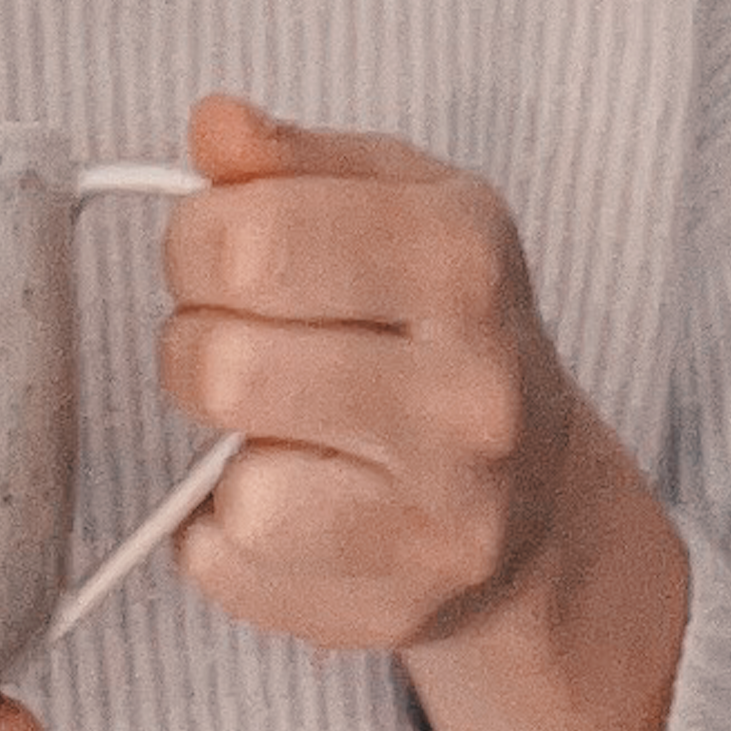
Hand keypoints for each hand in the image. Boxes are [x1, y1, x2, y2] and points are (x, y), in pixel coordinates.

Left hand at [158, 95, 581, 652]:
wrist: (536, 504)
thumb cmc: (433, 329)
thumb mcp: (391, 205)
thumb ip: (288, 161)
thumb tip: (215, 124)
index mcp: (460, 256)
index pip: (248, 239)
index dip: (195, 246)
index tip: (221, 259)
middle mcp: (470, 390)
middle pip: (222, 367)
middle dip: (196, 349)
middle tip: (238, 348)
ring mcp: (444, 512)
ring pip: (238, 490)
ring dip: (217, 454)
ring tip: (268, 430)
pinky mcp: (396, 606)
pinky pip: (227, 568)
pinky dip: (221, 535)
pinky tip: (286, 501)